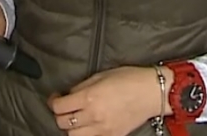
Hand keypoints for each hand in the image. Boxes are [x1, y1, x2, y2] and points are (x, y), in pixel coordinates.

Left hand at [48, 66, 166, 135]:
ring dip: (71, 127)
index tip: (56, 97)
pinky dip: (86, 134)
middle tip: (65, 107)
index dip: (53, 102)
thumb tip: (68, 95)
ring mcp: (103, 129)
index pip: (59, 107)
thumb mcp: (100, 76)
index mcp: (89, 97)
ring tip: (77, 118)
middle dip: (60, 115)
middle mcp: (94, 115)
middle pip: (62, 123)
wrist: (153, 92)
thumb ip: (81, 87)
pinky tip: (89, 126)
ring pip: (73, 135)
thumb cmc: (129, 79)